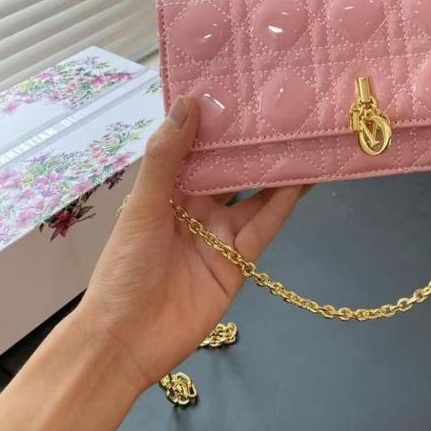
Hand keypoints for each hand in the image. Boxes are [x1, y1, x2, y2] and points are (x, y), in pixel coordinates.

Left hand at [77, 97, 305, 392]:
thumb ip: (167, 157)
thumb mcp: (143, 206)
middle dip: (255, 145)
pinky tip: (302, 181)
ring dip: (277, 171)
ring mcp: (220, 235)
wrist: (126, 341)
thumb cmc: (125, 267)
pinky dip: (283, 205)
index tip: (243, 89)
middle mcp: (198, 208)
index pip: (199, 149)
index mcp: (169, 191)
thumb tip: (188, 103)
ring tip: (305, 140)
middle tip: (287, 109)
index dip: (219, 123)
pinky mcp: (239, 263)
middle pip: (233, 170)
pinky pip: (265, 227)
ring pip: (256, 196)